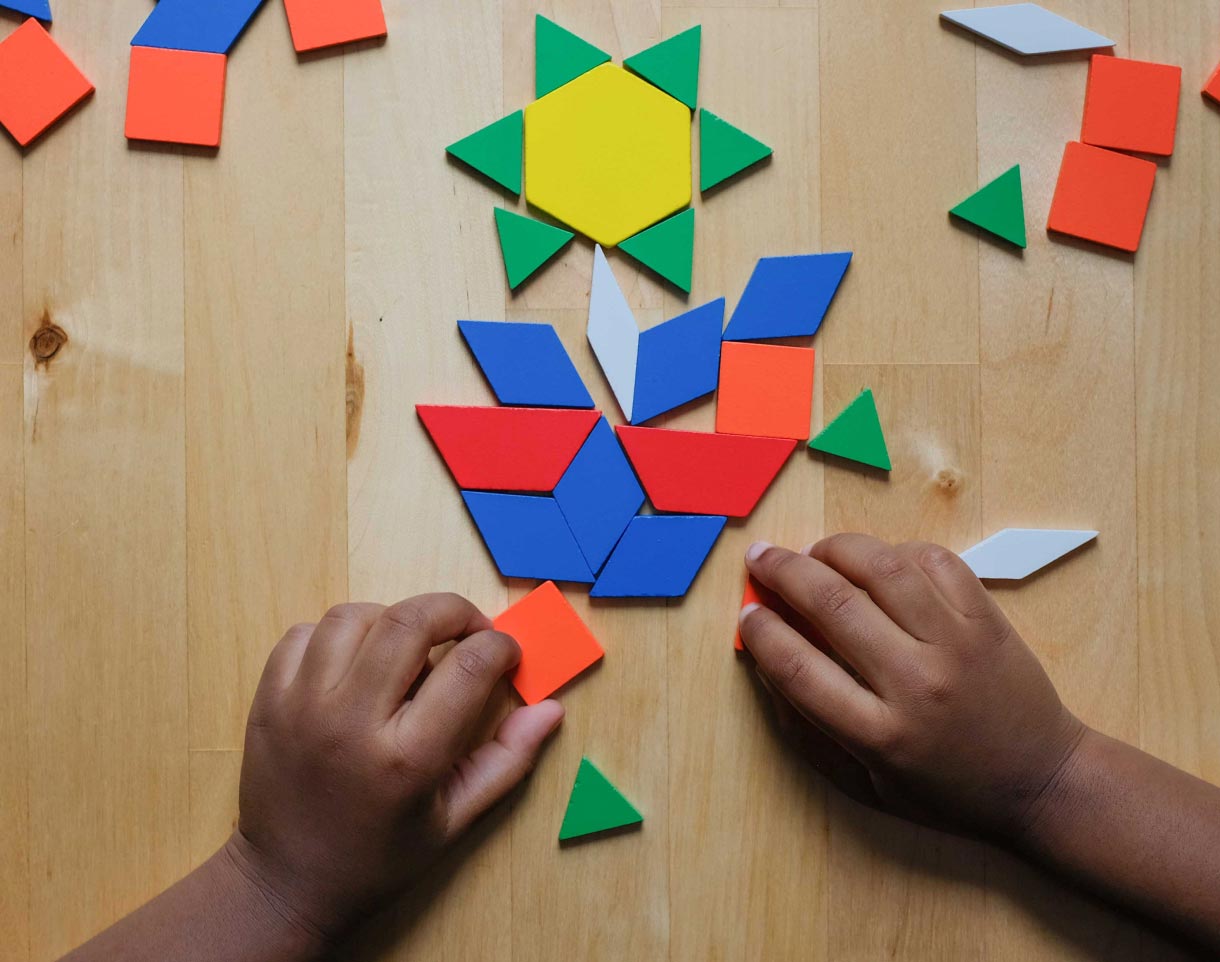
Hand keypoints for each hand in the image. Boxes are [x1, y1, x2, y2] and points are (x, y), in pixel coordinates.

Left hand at [224, 593, 563, 948]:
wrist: (285, 883)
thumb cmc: (379, 856)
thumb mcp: (454, 820)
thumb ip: (507, 760)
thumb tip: (550, 709)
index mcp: (408, 758)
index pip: (469, 667)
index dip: (501, 647)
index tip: (507, 654)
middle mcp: (351, 722)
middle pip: (410, 621)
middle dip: (454, 611)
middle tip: (468, 630)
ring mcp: (301, 705)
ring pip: (354, 615)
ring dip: (394, 617)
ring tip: (409, 646)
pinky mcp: (267, 698)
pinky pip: (304, 632)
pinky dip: (338, 634)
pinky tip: (357, 661)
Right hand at [739, 534, 1086, 841]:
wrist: (1043, 782)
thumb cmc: (945, 791)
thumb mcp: (865, 784)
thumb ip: (809, 730)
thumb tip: (767, 664)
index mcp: (880, 735)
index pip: (798, 668)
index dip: (760, 633)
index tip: (747, 614)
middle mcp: (916, 682)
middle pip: (833, 604)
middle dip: (783, 572)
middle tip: (761, 557)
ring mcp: (956, 643)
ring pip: (882, 568)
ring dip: (836, 548)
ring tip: (814, 552)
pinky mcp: (986, 617)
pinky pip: (934, 561)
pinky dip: (895, 551)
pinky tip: (877, 562)